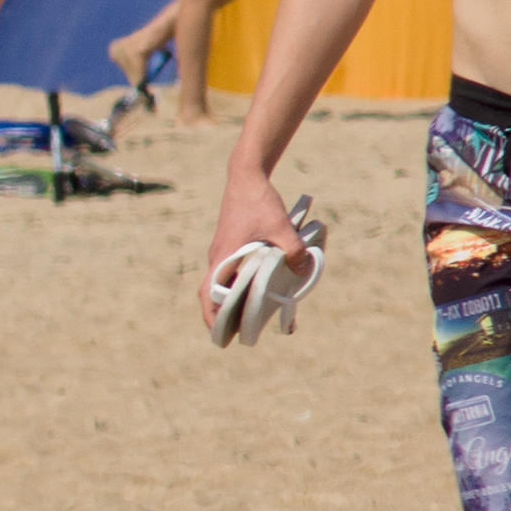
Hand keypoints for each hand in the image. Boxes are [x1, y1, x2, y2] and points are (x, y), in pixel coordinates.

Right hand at [201, 161, 314, 331]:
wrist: (246, 175)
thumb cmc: (257, 200)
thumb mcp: (280, 226)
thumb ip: (292, 250)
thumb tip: (303, 271)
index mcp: (223, 256)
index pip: (208, 294)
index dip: (210, 316)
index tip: (218, 335)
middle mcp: (219, 257)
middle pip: (214, 293)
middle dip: (224, 316)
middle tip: (241, 335)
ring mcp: (223, 251)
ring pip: (223, 283)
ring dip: (233, 300)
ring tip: (251, 317)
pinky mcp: (231, 244)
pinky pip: (231, 271)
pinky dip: (240, 284)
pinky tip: (259, 289)